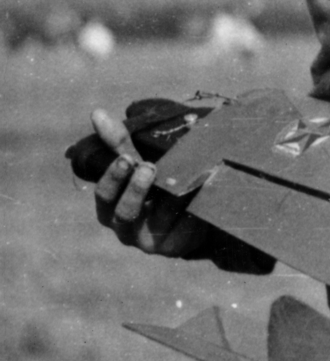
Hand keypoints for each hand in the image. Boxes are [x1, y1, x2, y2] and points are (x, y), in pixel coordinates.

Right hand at [90, 107, 210, 258]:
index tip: (127, 158)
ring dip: (170, 197)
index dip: (114, 178)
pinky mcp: (174, 248)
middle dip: (136, 190)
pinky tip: (201, 192)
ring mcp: (149, 242)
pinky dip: (191, 209)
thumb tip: (97, 112)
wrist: (185, 217)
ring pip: (158, 220)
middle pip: (125, 213)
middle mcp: (125, 229)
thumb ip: (119, 144)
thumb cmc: (153, 186)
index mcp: (110, 209)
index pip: (104, 196)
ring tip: (183, 177)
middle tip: (149, 167)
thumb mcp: (136, 165)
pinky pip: (183, 228)